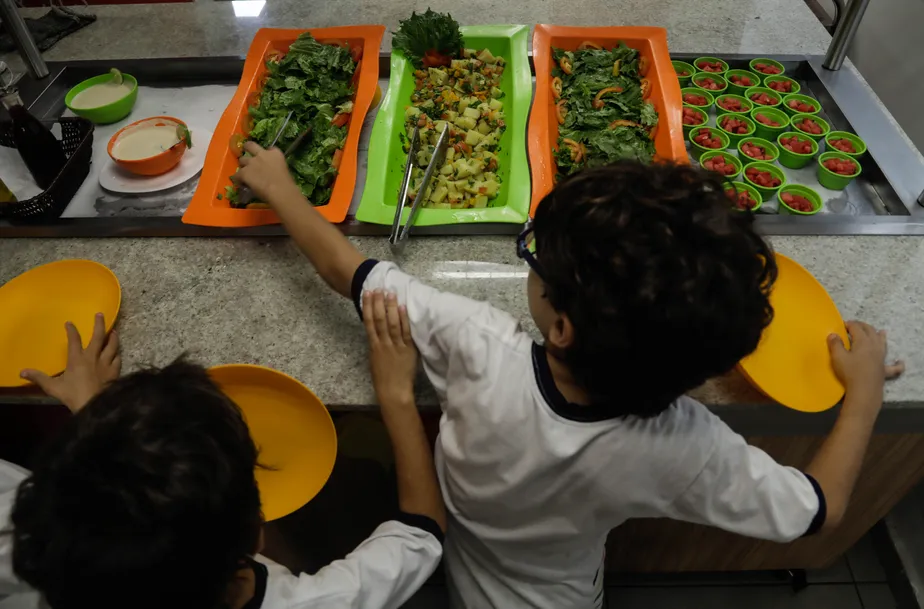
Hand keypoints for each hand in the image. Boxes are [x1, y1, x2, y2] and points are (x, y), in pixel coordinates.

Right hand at [20, 313, 120, 412]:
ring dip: (113, 337)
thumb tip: (22, 372)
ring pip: (112, 346)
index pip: (74, 340)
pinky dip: (117, 355)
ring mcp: (106, 364)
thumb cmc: (73, 395)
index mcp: (77, 359)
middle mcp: (93, 358)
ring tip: (113, 331)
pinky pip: (118, 360)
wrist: (94, 404)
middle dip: (99, 324)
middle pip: (98, 337)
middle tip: (100, 314)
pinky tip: (118, 353)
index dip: (72, 330)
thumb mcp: (53, 387)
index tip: (69, 323)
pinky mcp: (114, 372)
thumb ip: (39, 378)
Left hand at [234, 141, 302, 204]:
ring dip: (243, 165)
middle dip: (247, 148)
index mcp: (275, 153)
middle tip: (247, 155)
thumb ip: (276, 166)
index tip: (266, 158)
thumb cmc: (287, 184)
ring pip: (242, 160)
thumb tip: (271, 172)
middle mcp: (262, 154)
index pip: (269, 148)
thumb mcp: (284, 169)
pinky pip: (237, 175)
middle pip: (250, 145)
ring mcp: (252, 162)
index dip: (266, 153)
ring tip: (244, 173)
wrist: (280, 191)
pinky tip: (241, 184)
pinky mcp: (244, 172)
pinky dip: (238, 179)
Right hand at [363, 290, 417, 405]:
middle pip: (379, 320)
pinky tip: (402, 308)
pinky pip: (405, 333)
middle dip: (379, 302)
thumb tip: (376, 331)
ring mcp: (395, 346)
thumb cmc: (383, 378)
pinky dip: (403, 320)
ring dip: (391, 307)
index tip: (367, 293)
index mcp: (373, 346)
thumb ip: (377, 345)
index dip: (368, 307)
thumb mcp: (375, 359)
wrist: (393, 392)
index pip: (369, 322)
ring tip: (390, 293)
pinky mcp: (407, 350)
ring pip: (391, 324)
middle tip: (378, 288)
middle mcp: (383, 344)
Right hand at [828, 320, 903, 401]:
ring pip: (883, 343)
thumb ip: (835, 344)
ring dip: (881, 336)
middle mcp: (874, 346)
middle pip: (870, 331)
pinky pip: (894, 366)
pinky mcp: (884, 369)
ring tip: (881, 332)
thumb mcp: (838, 357)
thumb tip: (833, 334)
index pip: (856, 327)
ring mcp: (881, 357)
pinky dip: (898, 363)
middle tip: (854, 325)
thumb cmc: (850, 372)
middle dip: (862, 326)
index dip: (849, 324)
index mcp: (863, 341)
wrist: (864, 390)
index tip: (842, 324)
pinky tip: (900, 362)